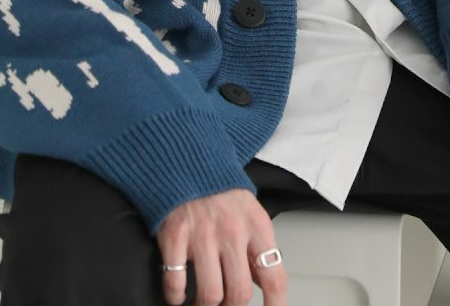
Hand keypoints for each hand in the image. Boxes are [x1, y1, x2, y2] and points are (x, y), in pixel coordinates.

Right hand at [157, 186, 287, 305]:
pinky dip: (175, 295)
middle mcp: (232, 232)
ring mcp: (202, 235)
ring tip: (202, 302)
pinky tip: (178, 293)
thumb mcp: (250, 211)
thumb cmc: (220, 189)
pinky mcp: (175, 236)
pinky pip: (176, 281)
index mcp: (256, 226)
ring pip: (210, 294)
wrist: (187, 159)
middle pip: (239, 293)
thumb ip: (257, 246)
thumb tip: (263, 282)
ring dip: (205, 305)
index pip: (274, 277)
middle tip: (226, 305)